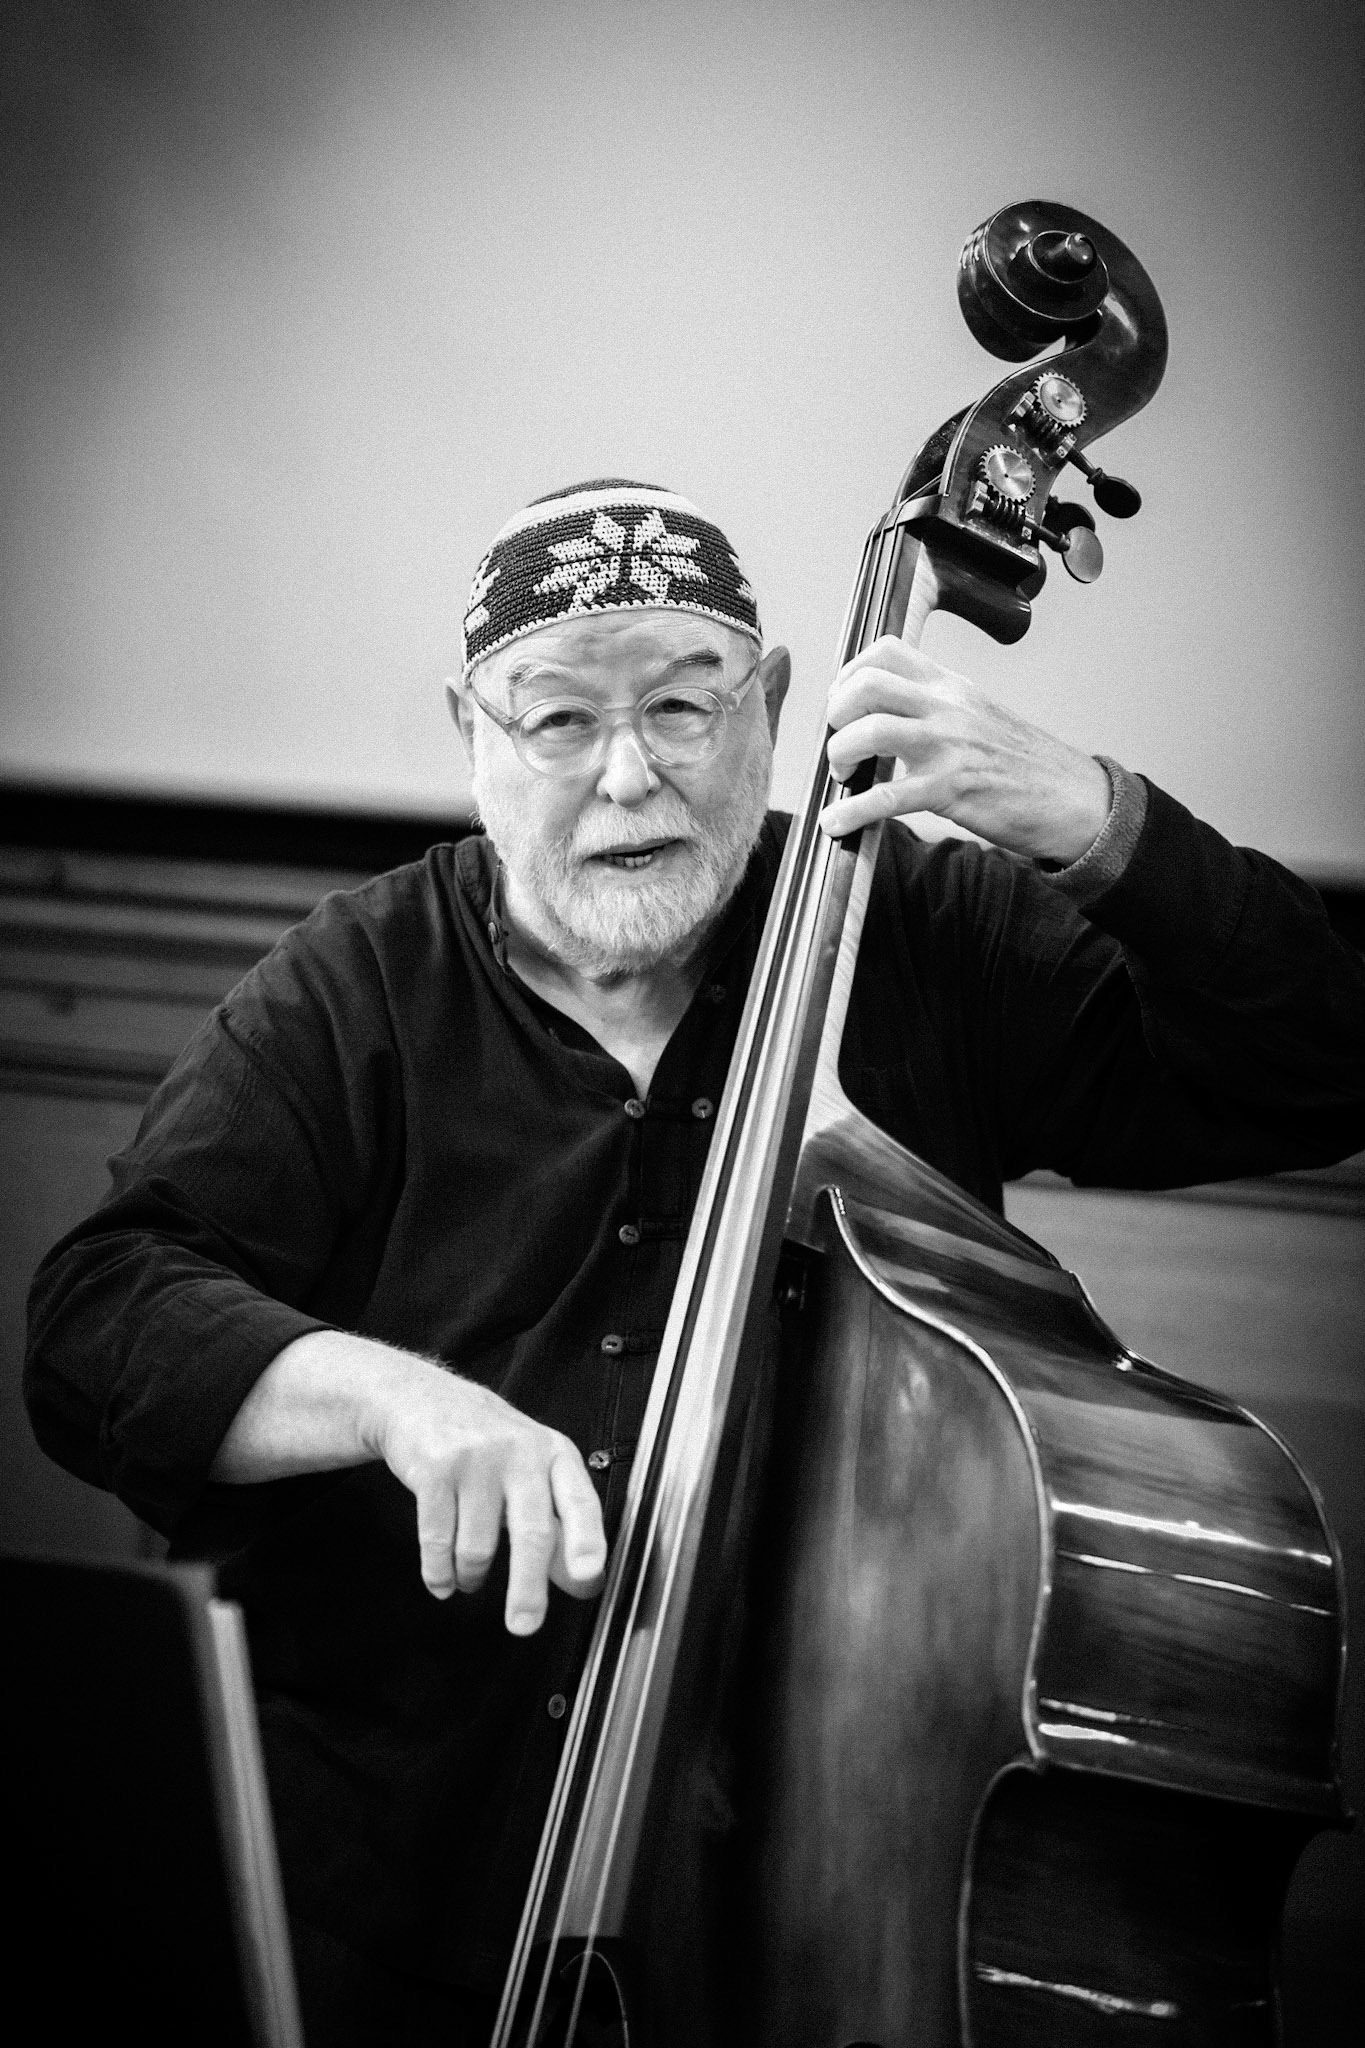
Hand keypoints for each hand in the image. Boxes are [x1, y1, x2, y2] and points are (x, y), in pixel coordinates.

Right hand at [367, 1363, 607, 1632]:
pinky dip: (440, 1572)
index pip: (580, 1501)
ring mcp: (476, 1459)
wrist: (422, 1399)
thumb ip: (558, 1526)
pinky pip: (438, 1542)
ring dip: (473, 1576)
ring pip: (479, 1546)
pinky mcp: (434, 1469)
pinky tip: (443, 1578)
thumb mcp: (533, 1472)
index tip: (588, 1576)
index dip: (586, 1541)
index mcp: (555, 1455)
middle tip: (524, 1625)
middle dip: (528, 1588)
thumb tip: (581, 1582)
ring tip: (471, 1576)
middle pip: (532, 1532)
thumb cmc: (488, 1445)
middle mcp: (520, 1453)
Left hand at [820, 636, 1111, 863]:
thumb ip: (936, 710)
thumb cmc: (1024, 765)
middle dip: (835, 714)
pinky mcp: (950, 790)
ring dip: (840, 756)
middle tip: (839, 742)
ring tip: (843, 777)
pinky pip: (886, 797)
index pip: (885, 651)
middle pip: (866, 685)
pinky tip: (835, 824)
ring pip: (869, 732)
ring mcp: (948, 746)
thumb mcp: (978, 716)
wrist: (1073, 797)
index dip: (848, 675)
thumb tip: (884, 720)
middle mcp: (947, 707)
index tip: (841, 704)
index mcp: (951, 686)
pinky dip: (851, 812)